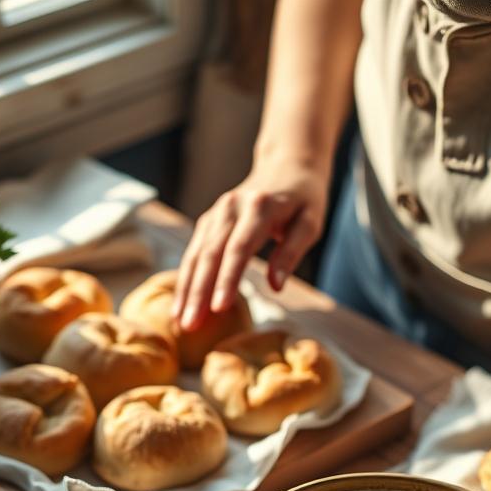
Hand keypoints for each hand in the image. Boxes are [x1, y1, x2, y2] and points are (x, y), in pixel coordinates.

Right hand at [173, 156, 329, 330]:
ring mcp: (216, 212)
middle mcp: (231, 206)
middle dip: (198, 291)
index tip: (218, 309)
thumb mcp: (311, 223)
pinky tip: (182, 302)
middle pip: (210, 253)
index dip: (227, 279)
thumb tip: (275, 286)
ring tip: (180, 320)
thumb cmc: (304, 200)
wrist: (287, 165)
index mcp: (259, 207)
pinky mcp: (209, 220)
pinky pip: (194, 251)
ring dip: (186, 288)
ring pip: (196, 253)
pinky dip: (186, 277)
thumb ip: (292, 252)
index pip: (239, 248)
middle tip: (190, 325)